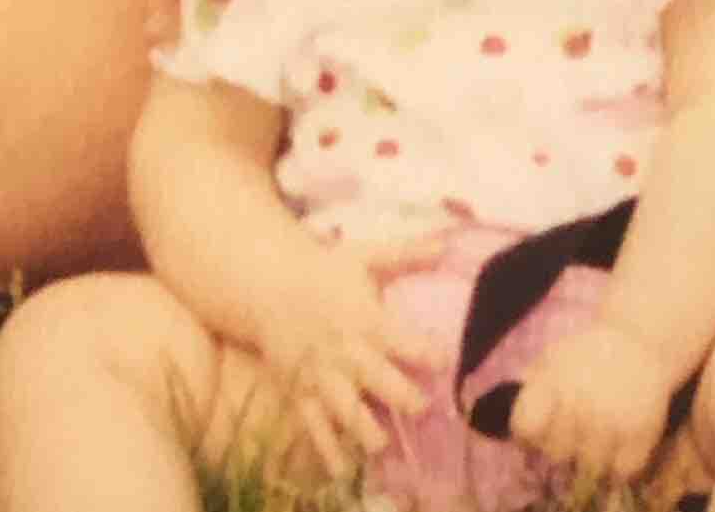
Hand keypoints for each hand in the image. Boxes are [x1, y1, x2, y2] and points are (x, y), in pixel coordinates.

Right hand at [247, 235, 440, 480]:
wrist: (267, 284)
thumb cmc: (324, 270)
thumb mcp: (364, 255)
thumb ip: (406, 254)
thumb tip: (446, 243)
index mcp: (364, 318)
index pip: (399, 338)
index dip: (422, 351)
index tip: (444, 362)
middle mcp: (344, 351)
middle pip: (376, 378)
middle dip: (399, 396)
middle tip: (421, 409)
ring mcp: (320, 375)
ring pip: (344, 408)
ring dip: (364, 428)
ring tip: (382, 446)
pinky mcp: (300, 391)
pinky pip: (313, 425)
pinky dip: (325, 449)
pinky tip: (341, 471)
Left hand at [505, 315, 680, 485]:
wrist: (640, 338)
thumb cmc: (588, 353)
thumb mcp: (551, 360)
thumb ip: (530, 394)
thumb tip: (518, 437)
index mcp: (552, 383)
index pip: (525, 429)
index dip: (527, 436)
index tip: (536, 434)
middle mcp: (580, 404)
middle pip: (557, 454)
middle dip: (561, 448)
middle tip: (571, 438)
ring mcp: (612, 420)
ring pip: (589, 468)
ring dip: (590, 460)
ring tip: (594, 444)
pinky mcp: (643, 432)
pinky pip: (623, 471)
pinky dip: (619, 468)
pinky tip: (617, 453)